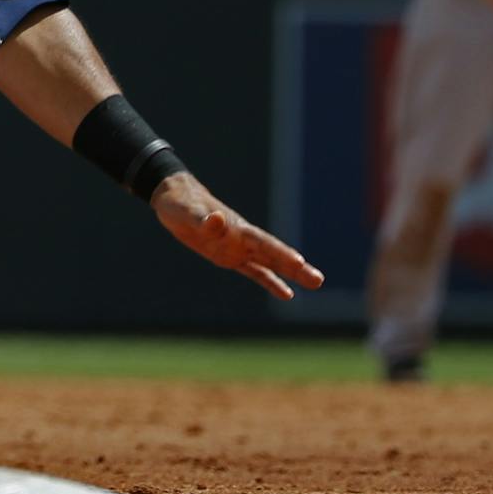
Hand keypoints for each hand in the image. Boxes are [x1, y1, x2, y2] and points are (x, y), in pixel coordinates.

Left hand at [150, 173, 324, 299]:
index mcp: (236, 228)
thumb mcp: (188, 212)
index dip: (279, 252)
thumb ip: (203, 219)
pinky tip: (287, 293)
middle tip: (319, 280)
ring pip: (269, 264)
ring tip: (315, 284)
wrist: (173, 200)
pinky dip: (269, 281)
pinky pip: (253, 271)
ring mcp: (237, 248)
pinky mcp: (228, 256)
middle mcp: (242, 239)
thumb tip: (218, 221)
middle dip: (295, 267)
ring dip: (290, 274)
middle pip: (273, 254)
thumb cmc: (180, 203)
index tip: (299, 262)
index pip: (262, 242)